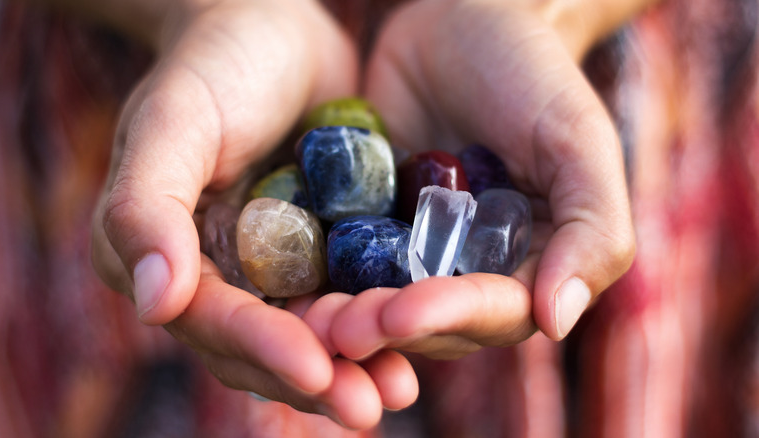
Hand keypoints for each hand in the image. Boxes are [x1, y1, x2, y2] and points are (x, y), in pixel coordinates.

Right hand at [90, 0, 415, 427]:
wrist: (276, 28)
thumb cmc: (214, 62)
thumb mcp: (173, 120)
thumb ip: (146, 207)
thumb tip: (153, 306)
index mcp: (166, 255)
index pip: (211, 318)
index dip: (261, 347)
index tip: (315, 370)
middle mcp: (217, 275)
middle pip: (263, 345)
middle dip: (315, 377)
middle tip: (369, 407)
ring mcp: (275, 267)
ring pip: (311, 333)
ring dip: (354, 367)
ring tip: (398, 391)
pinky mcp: (324, 251)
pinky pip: (350, 297)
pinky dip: (380, 325)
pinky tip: (418, 346)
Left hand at [323, 0, 635, 359]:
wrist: (462, 18)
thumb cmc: (532, 73)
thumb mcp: (575, 140)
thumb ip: (590, 228)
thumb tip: (557, 322)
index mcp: (526, 265)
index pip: (492, 311)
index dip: (450, 316)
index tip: (403, 313)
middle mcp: (465, 270)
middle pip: (428, 321)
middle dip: (384, 326)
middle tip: (337, 327)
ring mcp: (409, 250)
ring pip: (376, 300)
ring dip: (343, 317)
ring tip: (307, 318)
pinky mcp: (362, 225)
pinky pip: (337, 258)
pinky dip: (313, 276)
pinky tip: (284, 288)